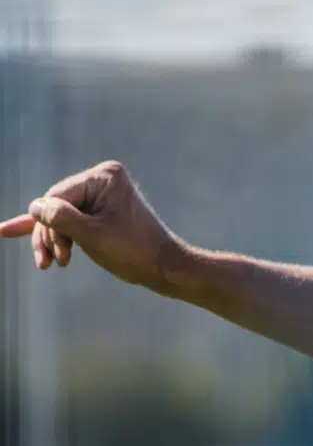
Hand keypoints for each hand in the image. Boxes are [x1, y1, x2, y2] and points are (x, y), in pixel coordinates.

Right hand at [0, 161, 182, 289]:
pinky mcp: (99, 209)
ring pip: (58, 216)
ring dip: (50, 240)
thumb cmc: (134, 252)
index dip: (51, 227)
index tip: (60, 254)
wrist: (164, 268)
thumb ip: (59, 219)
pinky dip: (48, 230)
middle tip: (50, 264)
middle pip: (54, 206)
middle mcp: (102, 178)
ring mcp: (100, 194)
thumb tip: (35, 206)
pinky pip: (67, 217)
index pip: (56, 198)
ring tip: (48, 264)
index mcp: (104, 176)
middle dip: (49, 236)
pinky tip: (7, 230)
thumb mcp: (92, 236)